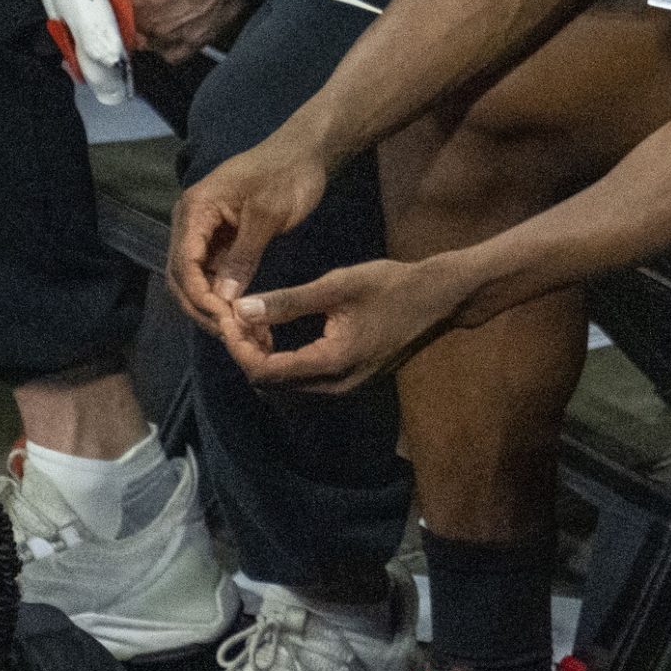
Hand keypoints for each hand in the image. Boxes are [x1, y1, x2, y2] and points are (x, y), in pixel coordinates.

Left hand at [27, 0, 242, 59]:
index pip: (95, 5)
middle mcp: (138, 25)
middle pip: (120, 24)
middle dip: (123, 12)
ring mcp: (166, 38)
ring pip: (144, 39)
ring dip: (146, 27)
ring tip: (157, 5)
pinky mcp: (192, 43)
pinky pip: (172, 50)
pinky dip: (171, 39)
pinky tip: (177, 18)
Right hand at [169, 136, 329, 330]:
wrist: (304, 152)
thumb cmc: (287, 175)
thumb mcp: (268, 215)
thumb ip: (244, 255)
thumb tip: (224, 297)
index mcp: (195, 209)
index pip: (183, 262)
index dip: (198, 295)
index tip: (222, 319)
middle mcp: (191, 221)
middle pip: (182, 274)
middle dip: (201, 305)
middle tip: (229, 332)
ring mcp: (204, 230)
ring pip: (196, 276)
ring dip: (211, 302)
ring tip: (236, 328)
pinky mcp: (221, 237)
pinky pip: (213, 270)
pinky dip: (223, 291)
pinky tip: (239, 311)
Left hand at [220, 256, 471, 394]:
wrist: (442, 298)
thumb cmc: (393, 286)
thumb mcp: (338, 285)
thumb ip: (288, 301)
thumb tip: (240, 310)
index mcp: (330, 363)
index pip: (264, 370)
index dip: (238, 345)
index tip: (228, 315)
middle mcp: (335, 385)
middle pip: (270, 382)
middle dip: (246, 351)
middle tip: (237, 317)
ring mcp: (345, 385)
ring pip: (286, 383)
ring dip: (264, 356)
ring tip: (255, 321)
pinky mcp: (351, 378)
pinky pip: (304, 378)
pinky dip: (284, 358)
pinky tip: (280, 332)